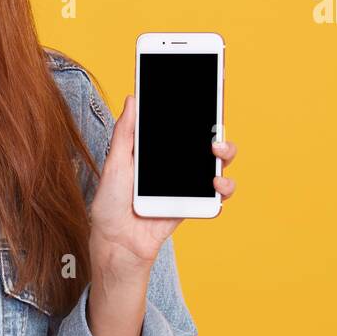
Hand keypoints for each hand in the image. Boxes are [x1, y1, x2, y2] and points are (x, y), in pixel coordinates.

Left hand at [88, 94, 237, 267]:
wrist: (116, 241)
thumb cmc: (110, 203)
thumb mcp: (115, 163)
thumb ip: (126, 133)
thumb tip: (133, 99)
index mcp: (158, 152)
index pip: (183, 127)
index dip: (198, 112)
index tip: (207, 94)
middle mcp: (176, 166)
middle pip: (208, 145)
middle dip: (219, 136)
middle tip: (214, 136)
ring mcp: (186, 186)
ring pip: (218, 167)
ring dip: (226, 158)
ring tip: (217, 156)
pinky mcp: (192, 206)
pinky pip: (215, 199)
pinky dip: (221, 192)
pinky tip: (215, 186)